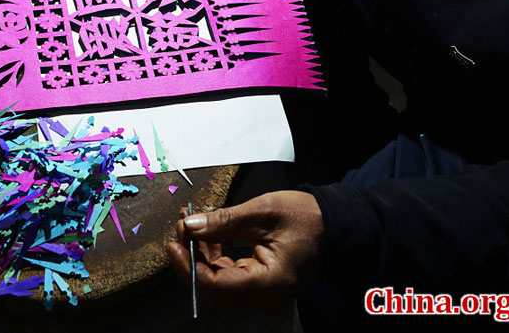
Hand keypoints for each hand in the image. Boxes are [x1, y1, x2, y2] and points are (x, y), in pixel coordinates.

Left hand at [165, 191, 323, 312]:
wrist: (335, 225)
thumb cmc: (307, 218)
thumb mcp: (262, 212)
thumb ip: (224, 222)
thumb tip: (190, 226)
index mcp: (268, 283)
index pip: (215, 285)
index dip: (189, 266)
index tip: (174, 243)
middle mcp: (265, 296)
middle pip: (213, 286)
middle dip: (191, 256)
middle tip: (180, 226)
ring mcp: (262, 292)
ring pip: (217, 280)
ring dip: (200, 252)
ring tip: (190, 222)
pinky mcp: (259, 283)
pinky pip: (228, 274)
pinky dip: (214, 253)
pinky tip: (206, 231)